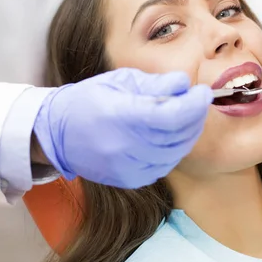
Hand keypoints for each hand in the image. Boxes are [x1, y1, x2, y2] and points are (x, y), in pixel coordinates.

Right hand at [33, 68, 212, 187]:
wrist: (57, 134)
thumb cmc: (90, 99)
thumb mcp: (120, 81)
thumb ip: (155, 84)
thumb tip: (184, 84)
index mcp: (120, 116)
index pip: (170, 116)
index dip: (193, 105)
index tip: (203, 92)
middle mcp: (124, 146)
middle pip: (177, 136)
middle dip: (196, 116)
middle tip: (199, 100)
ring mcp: (127, 168)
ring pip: (175, 153)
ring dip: (188, 133)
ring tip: (187, 115)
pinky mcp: (129, 180)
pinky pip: (164, 165)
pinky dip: (174, 149)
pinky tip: (170, 135)